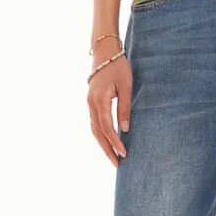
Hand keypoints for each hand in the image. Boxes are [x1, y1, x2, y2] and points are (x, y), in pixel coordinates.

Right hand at [88, 47, 131, 165]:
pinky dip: (100, 135)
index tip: (124, 154)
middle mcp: (91, 104)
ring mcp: (89, 103)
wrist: (104, 51)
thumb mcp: (126, 86)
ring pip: (94, 129)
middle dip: (107, 150)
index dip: (115, 143)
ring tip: (113, 156)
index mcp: (99, 100)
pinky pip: (94, 122)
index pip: (107, 128)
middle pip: (97, 133)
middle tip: (117, 164)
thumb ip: (124, 107)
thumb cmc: (118, 66)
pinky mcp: (91, 102)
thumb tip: (125, 129)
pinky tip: (108, 141)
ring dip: (102, 144)